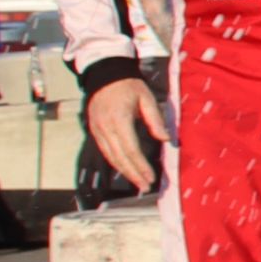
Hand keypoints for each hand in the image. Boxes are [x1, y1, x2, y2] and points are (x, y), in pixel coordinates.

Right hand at [87, 75, 170, 189]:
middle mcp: (106, 128)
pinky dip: (115, 162)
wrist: (105, 75)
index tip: (151, 177)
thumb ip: (155, 120)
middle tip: (145, 186)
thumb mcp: (146, 98)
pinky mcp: (95, 131)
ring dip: (124, 172)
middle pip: (119, 157)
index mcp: (119, 120)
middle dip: (133, 174)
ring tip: (138, 183)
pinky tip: (125, 169)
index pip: (131, 149)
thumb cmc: (129, 85)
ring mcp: (97, 130)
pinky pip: (105, 151)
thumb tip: (166, 140)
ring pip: (110, 156)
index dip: (140, 166)